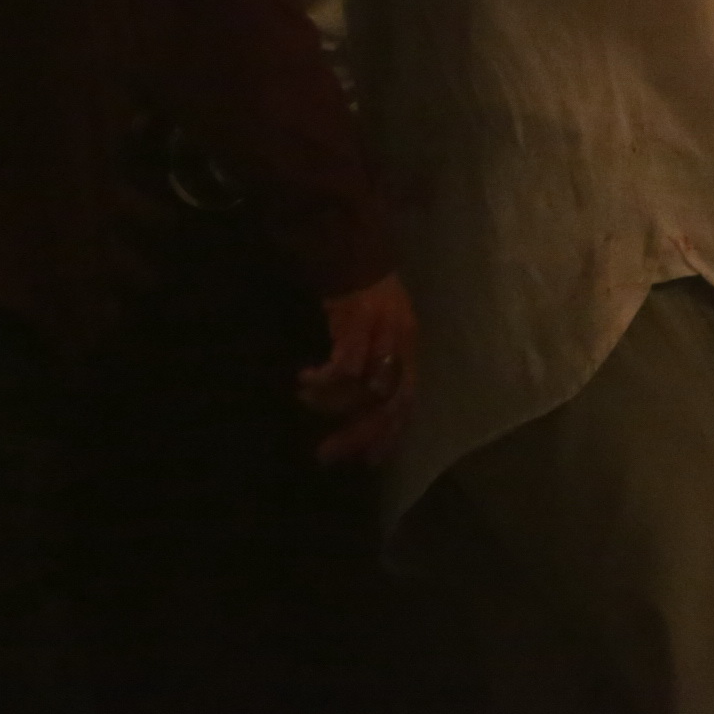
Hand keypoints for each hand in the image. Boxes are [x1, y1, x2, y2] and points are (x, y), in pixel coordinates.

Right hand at [296, 271, 416, 467]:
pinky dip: (324, 380)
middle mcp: (402, 344)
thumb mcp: (381, 332)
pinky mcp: (359, 322)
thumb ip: (376, 365)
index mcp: (409, 350)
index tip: (369, 461)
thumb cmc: (367, 295)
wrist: (357, 253)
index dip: (390, 434)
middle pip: (389, 403)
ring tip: (306, 401)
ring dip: (333, 404)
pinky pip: (344, 365)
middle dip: (359, 433)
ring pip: (365, 388)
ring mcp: (383, 333)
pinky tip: (303, 379)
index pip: (407, 402)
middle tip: (327, 453)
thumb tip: (360, 407)